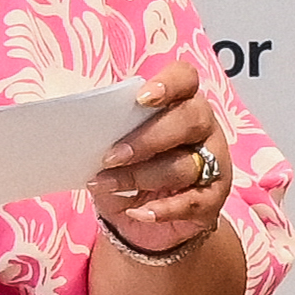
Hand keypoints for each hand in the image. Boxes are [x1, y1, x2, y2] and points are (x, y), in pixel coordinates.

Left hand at [87, 58, 232, 256]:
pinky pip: (191, 202)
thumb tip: (80, 121)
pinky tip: (137, 212)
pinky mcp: (212, 199)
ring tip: (104, 184)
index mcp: (180, 101)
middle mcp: (204, 127)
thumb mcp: (115, 143)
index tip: (140, 99)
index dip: (168, 83)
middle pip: (189, 120)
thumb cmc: (129, 167)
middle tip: (111, 156)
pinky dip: (160, 209)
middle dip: (147, 138)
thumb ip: (108, 126)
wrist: (142, 215)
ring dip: (139, 177)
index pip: (185, 78)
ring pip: (184, 165)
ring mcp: (214, 163)